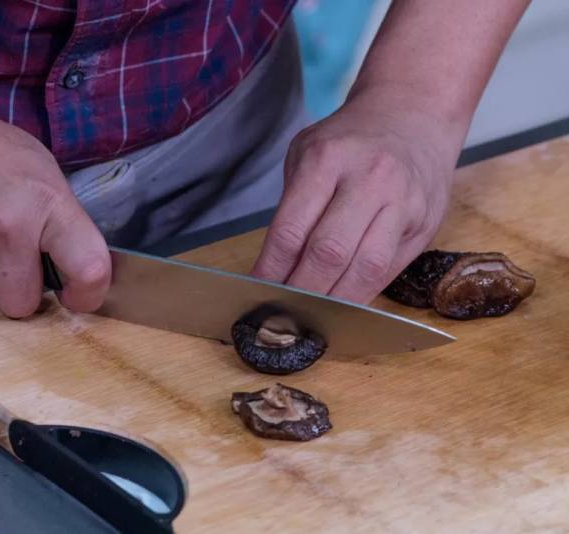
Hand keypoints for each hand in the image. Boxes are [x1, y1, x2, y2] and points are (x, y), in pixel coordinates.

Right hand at [0, 92, 110, 316]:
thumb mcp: (35, 164)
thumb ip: (56, 217)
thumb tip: (68, 262)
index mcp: (44, 202)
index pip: (88, 269)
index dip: (87, 294)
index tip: (76, 296)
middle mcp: (4, 230)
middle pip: (21, 304)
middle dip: (13, 286)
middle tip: (1, 253)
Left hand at [252, 91, 460, 303]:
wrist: (414, 114)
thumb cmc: (349, 141)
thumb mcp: (307, 153)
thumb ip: (292, 208)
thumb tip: (273, 271)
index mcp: (327, 159)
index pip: (291, 230)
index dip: (271, 270)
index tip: (256, 293)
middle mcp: (369, 179)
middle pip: (328, 254)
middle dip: (300, 292)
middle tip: (281, 313)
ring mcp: (403, 202)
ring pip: (364, 269)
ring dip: (333, 302)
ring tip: (310, 317)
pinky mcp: (425, 222)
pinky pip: (389, 270)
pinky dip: (361, 294)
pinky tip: (341, 306)